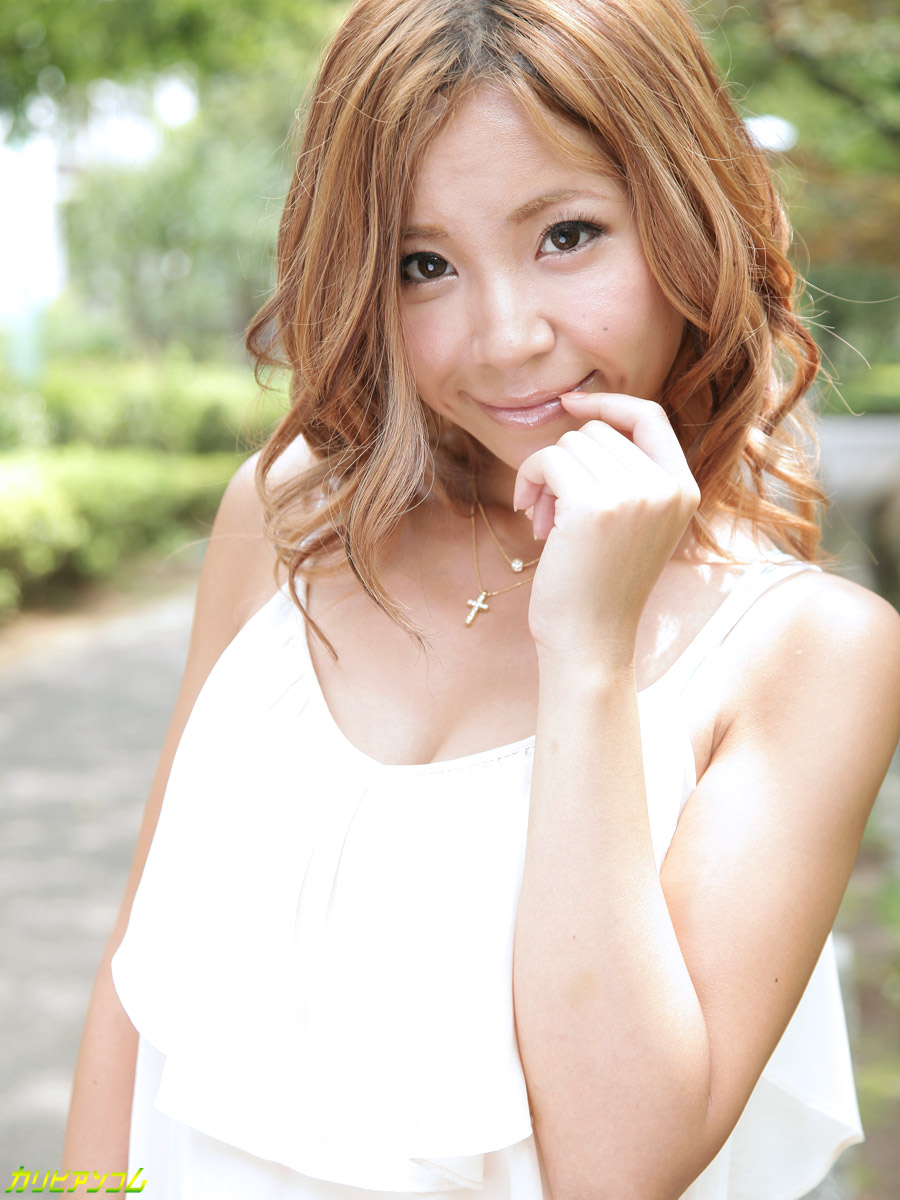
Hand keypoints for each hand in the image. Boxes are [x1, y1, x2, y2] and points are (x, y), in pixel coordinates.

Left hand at [513, 392, 700, 664]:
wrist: (589, 640)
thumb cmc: (599, 586)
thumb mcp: (633, 524)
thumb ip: (628, 475)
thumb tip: (583, 418)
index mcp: (684, 489)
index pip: (650, 416)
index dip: (608, 403)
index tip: (571, 405)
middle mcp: (666, 487)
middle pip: (599, 431)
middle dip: (566, 462)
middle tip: (551, 509)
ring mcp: (634, 494)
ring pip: (571, 444)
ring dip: (545, 476)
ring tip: (545, 521)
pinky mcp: (594, 505)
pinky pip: (549, 460)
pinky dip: (529, 480)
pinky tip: (531, 518)